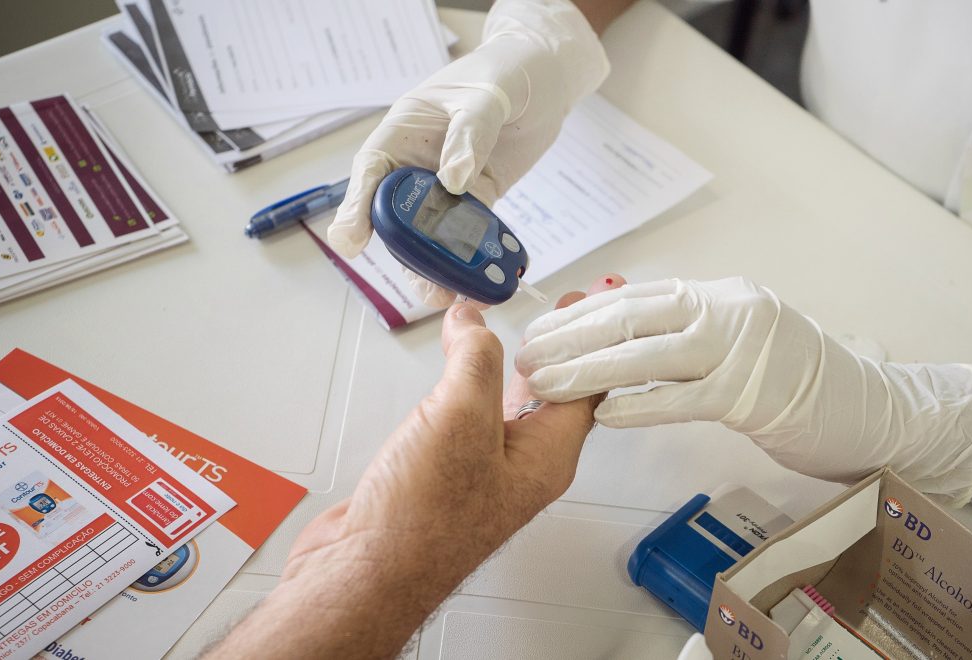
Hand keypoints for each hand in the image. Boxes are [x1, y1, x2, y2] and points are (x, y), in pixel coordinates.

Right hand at [206, 275, 623, 659]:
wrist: (367, 572)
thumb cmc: (423, 517)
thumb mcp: (460, 418)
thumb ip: (475, 361)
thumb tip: (474, 321)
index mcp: (548, 454)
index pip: (589, 383)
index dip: (595, 335)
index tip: (604, 296)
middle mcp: (524, 463)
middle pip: (556, 391)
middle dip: (562, 343)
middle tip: (568, 303)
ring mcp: (486, 468)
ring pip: (512, 402)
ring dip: (517, 360)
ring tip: (520, 322)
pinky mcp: (448, 471)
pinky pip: (472, 414)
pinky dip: (470, 380)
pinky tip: (458, 363)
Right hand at [326, 0, 608, 306]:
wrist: (546, 80)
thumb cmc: (505, 72)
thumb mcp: (486, 96)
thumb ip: (469, 135)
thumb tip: (453, 180)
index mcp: (402, 132)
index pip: (371, 173)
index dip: (356, 209)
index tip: (351, 242)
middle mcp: (416, 166)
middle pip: (397, 218)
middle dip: (407, 255)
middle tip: (424, 285)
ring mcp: (445, 188)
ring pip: (429, 236)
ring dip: (438, 268)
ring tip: (450, 296)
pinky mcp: (476, 201)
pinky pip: (466, 236)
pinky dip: (469, 259)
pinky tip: (478, 281)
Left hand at [516, 276, 971, 504]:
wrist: (868, 407)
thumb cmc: (792, 378)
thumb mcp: (735, 337)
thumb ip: (684, 332)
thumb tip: (617, 337)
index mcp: (715, 294)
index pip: (631, 297)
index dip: (578, 315)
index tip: (539, 329)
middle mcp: (724, 309)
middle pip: (630, 317)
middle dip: (570, 337)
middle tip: (527, 356)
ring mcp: (740, 348)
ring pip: (648, 353)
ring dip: (589, 370)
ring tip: (544, 384)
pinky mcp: (752, 393)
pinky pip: (683, 397)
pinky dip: (639, 404)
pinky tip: (602, 414)